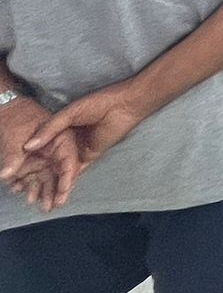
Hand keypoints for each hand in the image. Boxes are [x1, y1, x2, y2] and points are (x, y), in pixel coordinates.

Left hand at [0, 96, 77, 212]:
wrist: (7, 110)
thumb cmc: (17, 117)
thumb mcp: (16, 135)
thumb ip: (14, 156)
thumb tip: (6, 175)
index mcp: (62, 138)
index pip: (68, 162)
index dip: (66, 180)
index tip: (61, 196)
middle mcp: (56, 148)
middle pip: (59, 172)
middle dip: (54, 191)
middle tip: (49, 207)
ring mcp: (45, 153)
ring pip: (46, 174)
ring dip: (40, 189)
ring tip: (33, 203)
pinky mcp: (34, 158)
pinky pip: (34, 173)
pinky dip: (28, 182)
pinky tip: (20, 190)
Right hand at [20, 81, 146, 185]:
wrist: (125, 105)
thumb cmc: (99, 103)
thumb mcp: (71, 112)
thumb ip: (51, 128)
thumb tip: (27, 146)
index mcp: (60, 129)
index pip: (42, 149)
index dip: (29, 162)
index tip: (15, 178)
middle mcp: (67, 141)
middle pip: (51, 162)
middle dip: (41, 179)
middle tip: (28, 197)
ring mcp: (78, 149)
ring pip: (62, 170)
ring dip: (54, 184)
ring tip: (44, 201)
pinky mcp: (91, 155)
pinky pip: (76, 171)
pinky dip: (68, 182)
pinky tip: (59, 193)